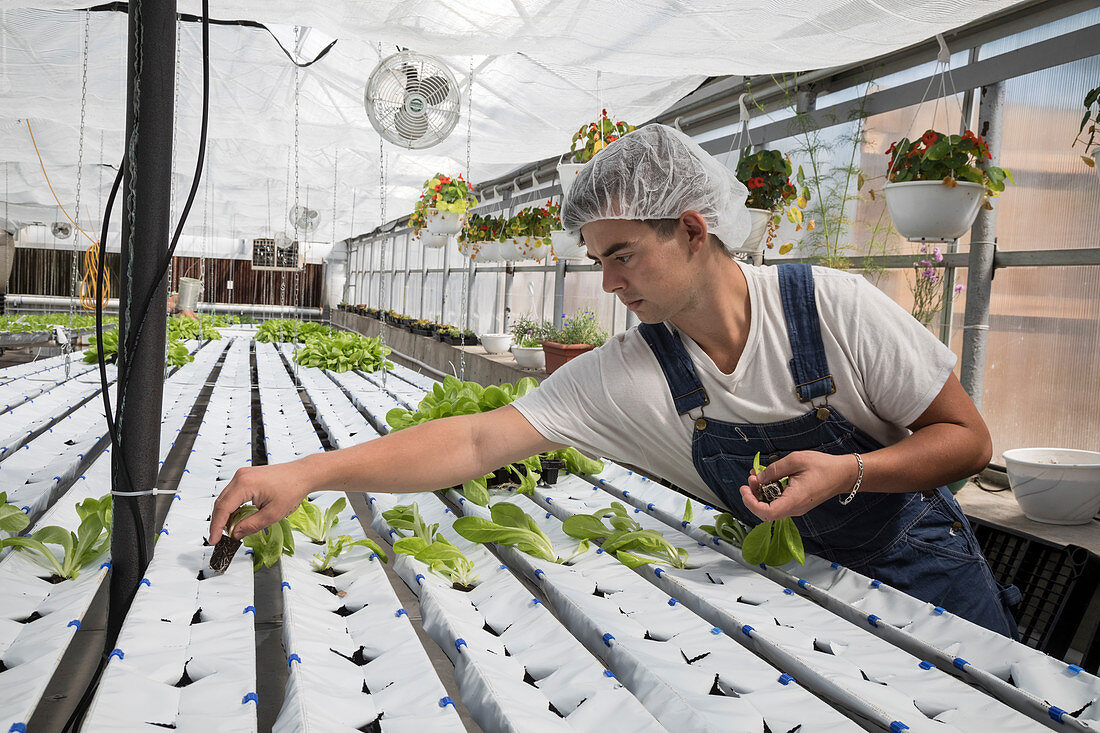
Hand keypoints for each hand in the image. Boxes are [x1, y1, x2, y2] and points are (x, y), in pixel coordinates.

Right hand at [208, 459, 315, 543]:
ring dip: (225, 515)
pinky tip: (236, 518)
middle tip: (219, 538)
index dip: (216, 527)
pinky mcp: (247, 476)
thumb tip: (235, 534)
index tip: (214, 540)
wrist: (303, 474)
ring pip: (226, 498)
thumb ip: (251, 525)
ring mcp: (243, 475)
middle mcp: (240, 476)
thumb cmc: (293, 489)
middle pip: (221, 503)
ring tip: (228, 531)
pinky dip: (232, 507)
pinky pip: (233, 493)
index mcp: (244, 484)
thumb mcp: (273, 514)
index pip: (223, 508)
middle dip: (219, 522)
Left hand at [739, 450, 858, 521]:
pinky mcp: (797, 504)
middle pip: (765, 512)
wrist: (843, 474)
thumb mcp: (796, 460)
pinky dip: (769, 493)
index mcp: (794, 500)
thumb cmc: (823, 466)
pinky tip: (767, 479)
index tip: (744, 489)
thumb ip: (775, 469)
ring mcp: (796, 508)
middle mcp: (794, 508)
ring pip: (771, 508)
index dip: (751, 503)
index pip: (767, 513)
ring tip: (756, 476)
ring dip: (760, 494)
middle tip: (751, 478)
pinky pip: (778, 503)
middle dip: (753, 496)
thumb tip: (759, 477)